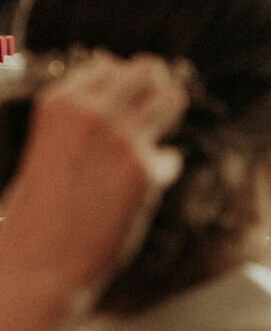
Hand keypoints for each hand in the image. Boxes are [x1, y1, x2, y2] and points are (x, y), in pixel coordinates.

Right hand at [0, 53, 189, 303]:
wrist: (37, 265)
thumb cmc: (39, 211)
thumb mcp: (50, 144)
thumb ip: (82, 116)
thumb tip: (120, 85)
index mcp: (60, 102)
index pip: (110, 65)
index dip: (126, 84)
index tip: (130, 103)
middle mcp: (91, 111)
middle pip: (148, 71)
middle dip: (156, 91)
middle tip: (152, 118)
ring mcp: (120, 138)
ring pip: (172, 98)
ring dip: (168, 118)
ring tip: (152, 143)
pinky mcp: (144, 171)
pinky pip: (171, 156)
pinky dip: (161, 170)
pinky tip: (140, 189)